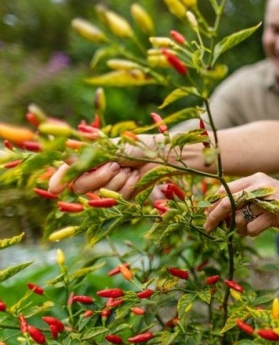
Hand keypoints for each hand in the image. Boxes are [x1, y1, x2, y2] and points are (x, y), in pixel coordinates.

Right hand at [48, 134, 163, 196]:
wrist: (158, 154)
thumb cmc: (131, 146)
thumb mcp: (106, 148)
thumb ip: (83, 158)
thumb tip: (59, 169)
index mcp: (87, 162)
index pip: (67, 172)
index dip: (60, 180)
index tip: (54, 189)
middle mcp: (94, 176)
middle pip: (81, 187)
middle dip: (100, 175)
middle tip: (115, 164)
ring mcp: (108, 188)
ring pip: (102, 193)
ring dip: (118, 179)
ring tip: (129, 168)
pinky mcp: (122, 197)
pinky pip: (118, 198)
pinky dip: (129, 185)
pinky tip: (136, 176)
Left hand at [204, 173, 278, 236]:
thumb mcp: (264, 194)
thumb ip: (244, 198)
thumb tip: (217, 213)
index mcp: (254, 179)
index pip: (224, 190)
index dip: (212, 205)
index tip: (207, 217)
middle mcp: (258, 186)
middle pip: (226, 203)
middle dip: (214, 218)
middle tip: (209, 229)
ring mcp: (266, 200)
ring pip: (238, 219)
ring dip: (239, 229)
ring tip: (249, 228)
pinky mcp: (274, 214)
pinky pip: (252, 229)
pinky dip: (252, 233)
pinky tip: (262, 229)